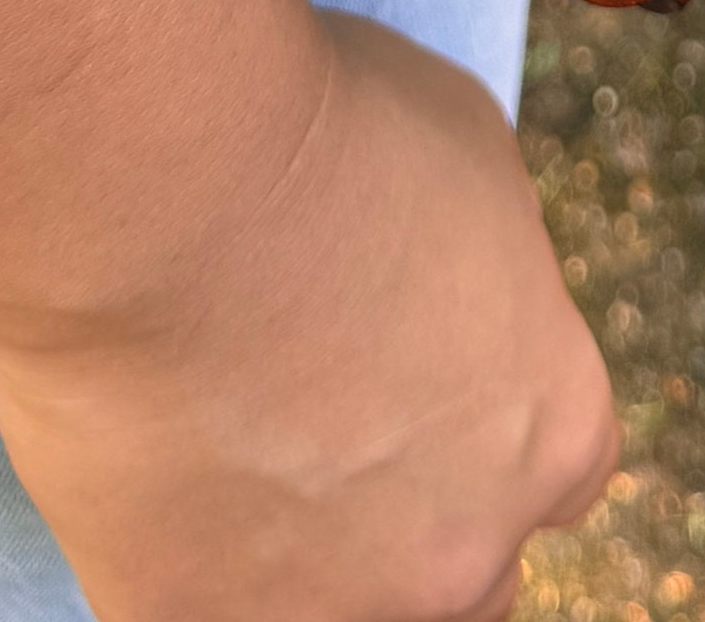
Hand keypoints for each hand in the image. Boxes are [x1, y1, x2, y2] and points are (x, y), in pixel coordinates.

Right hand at [0, 13, 616, 620]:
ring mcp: (327, 605)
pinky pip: (192, 601)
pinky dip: (173, 547)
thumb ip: (486, 265)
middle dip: (417, 515)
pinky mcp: (184, 617)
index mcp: (555, 429)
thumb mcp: (474, 160)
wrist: (170, 185)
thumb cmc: (332, 131)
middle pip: (466, 574)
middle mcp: (463, 549)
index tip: (434, 378)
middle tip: (330, 421)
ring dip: (301, 553)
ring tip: (228, 442)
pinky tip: (142, 458)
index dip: (495, 426)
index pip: (563, 472)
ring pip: (337, 611)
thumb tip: (456, 283)